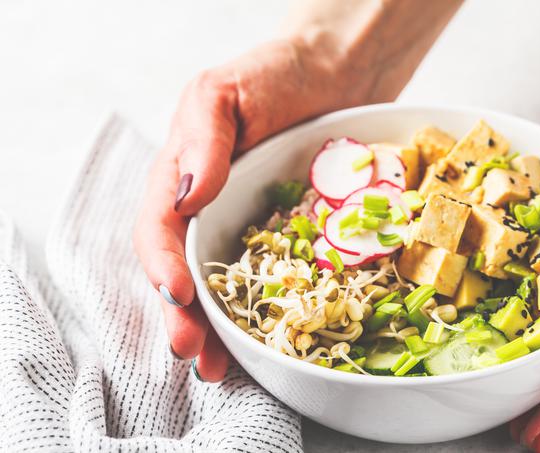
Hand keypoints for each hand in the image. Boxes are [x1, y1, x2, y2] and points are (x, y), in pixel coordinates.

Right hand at [133, 39, 352, 380]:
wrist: (335, 76)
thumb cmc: (272, 75)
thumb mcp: (222, 94)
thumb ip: (201, 141)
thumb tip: (188, 198)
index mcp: (181, 179)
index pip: (160, 230)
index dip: (163, 266)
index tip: (177, 294)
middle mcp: (208, 212)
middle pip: (184, 273)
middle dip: (184, 316)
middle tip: (193, 351)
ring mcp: (245, 228)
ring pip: (222, 288)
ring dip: (217, 331)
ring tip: (219, 368)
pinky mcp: (284, 239)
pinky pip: (271, 281)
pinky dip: (263, 315)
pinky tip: (264, 345)